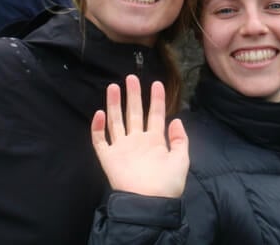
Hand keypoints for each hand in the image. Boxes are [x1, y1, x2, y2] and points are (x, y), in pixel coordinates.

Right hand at [91, 75, 188, 197]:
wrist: (149, 202)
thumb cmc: (167, 183)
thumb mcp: (181, 159)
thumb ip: (180, 139)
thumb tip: (177, 119)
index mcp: (155, 141)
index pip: (155, 115)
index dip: (156, 100)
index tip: (156, 83)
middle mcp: (137, 141)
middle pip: (134, 113)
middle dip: (133, 96)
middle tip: (131, 77)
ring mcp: (122, 148)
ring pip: (116, 122)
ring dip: (114, 105)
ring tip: (113, 87)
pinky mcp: (108, 158)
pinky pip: (100, 141)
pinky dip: (98, 128)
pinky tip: (99, 113)